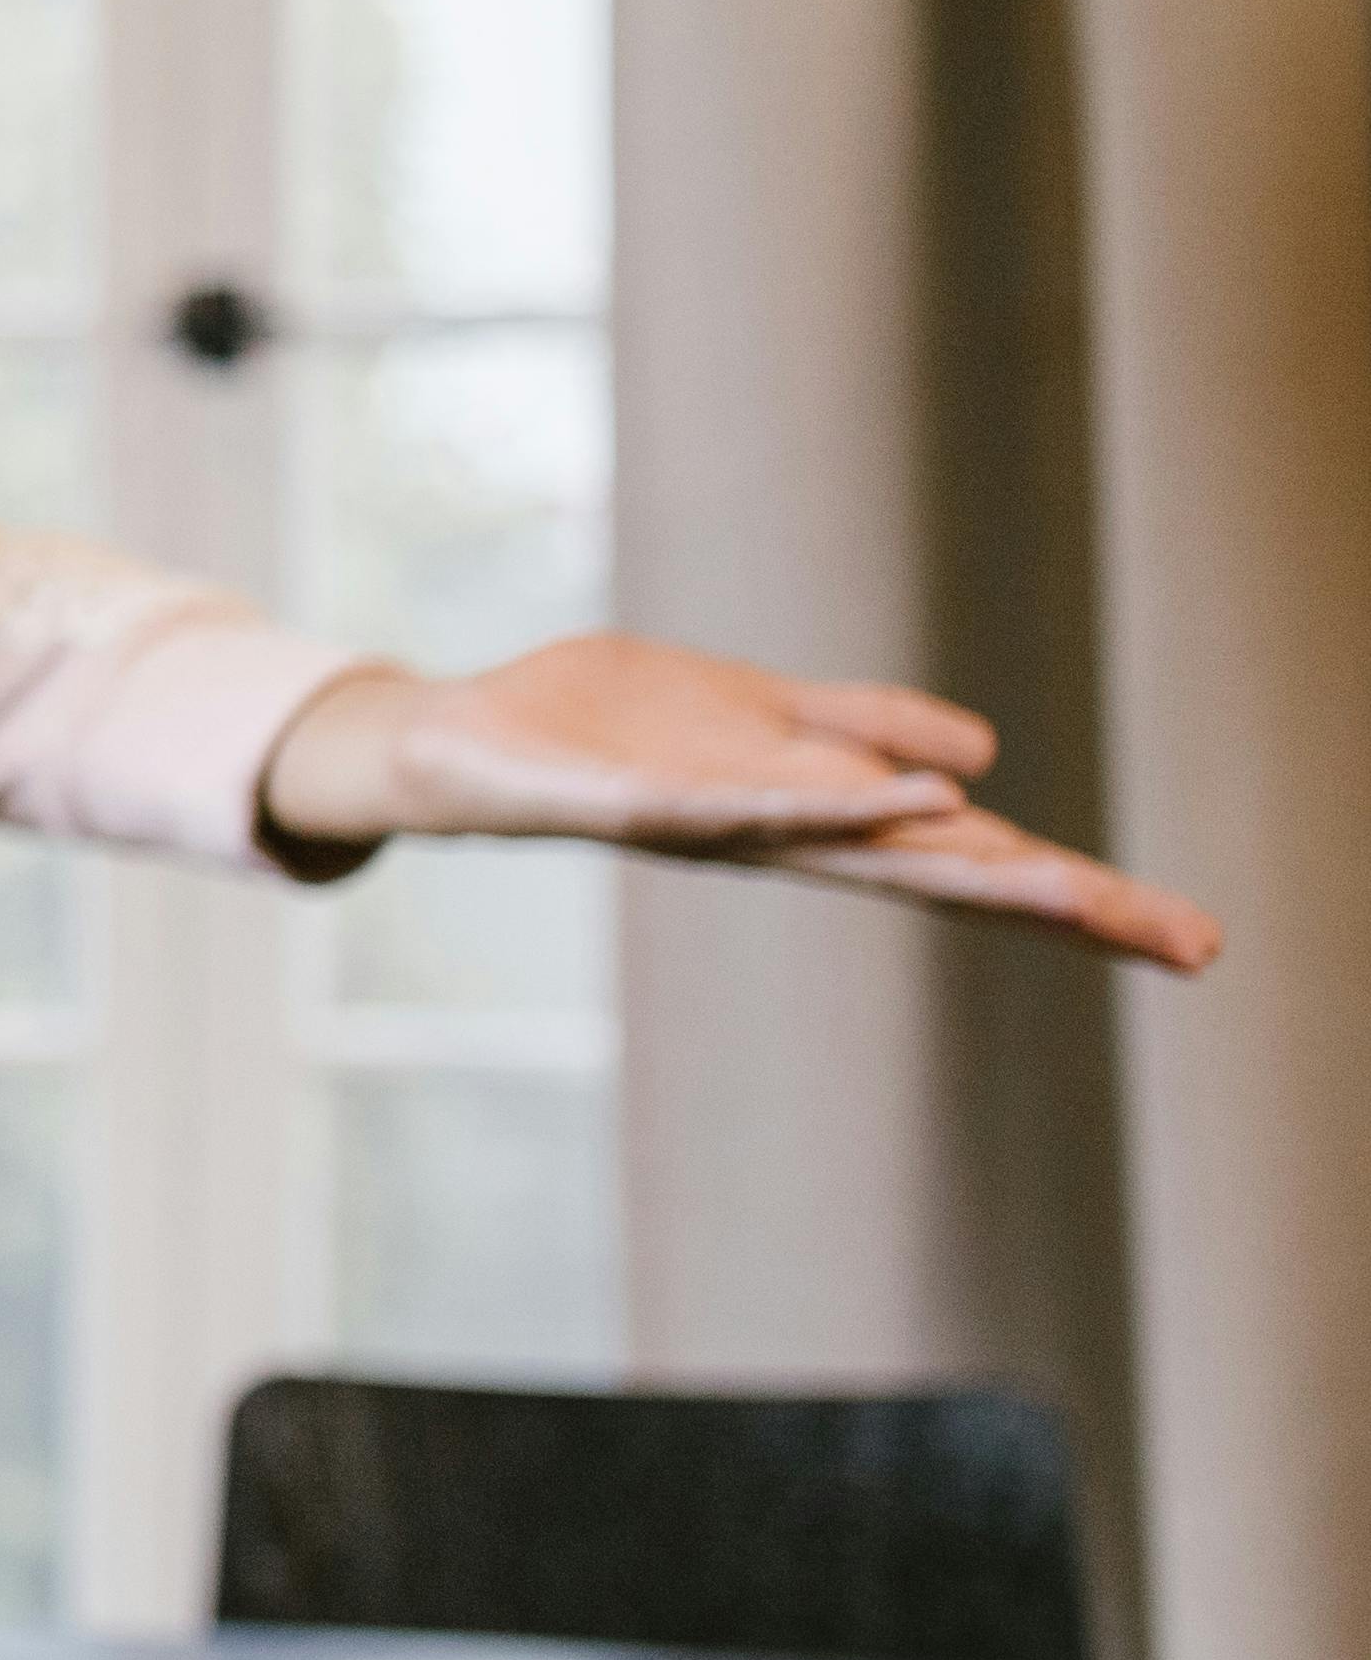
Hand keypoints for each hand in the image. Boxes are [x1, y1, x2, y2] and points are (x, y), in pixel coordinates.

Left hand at [257, 633, 1220, 970]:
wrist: (461, 741)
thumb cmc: (607, 728)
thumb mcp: (767, 714)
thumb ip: (867, 727)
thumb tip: (989, 758)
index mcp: (823, 816)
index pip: (976, 862)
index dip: (1084, 896)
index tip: (1198, 940)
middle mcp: (788, 838)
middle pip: (952, 877)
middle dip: (1070, 908)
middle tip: (1189, 945)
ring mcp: (724, 828)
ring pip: (868, 855)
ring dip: (971, 860)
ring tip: (1069, 875)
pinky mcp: (649, 806)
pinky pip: (754, 811)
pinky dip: (836, 807)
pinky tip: (920, 801)